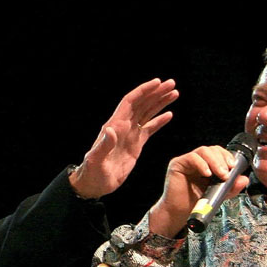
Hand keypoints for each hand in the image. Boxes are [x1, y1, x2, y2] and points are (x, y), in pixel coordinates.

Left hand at [68, 78, 177, 198]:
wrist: (94, 184)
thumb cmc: (92, 173)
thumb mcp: (95, 160)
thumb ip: (104, 145)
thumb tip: (110, 129)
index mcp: (114, 126)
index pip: (130, 102)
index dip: (143, 91)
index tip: (157, 82)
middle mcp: (123, 127)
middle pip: (141, 104)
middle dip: (156, 93)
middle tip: (171, 83)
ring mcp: (130, 135)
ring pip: (147, 113)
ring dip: (160, 103)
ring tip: (174, 93)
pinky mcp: (136, 145)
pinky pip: (149, 129)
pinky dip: (159, 121)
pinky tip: (169, 114)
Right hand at [148, 144, 249, 237]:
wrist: (180, 214)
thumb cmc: (195, 203)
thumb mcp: (218, 194)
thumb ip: (231, 187)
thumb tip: (244, 179)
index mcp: (207, 165)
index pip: (219, 153)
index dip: (227, 156)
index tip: (234, 167)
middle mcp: (197, 161)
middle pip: (212, 150)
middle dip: (222, 160)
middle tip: (227, 173)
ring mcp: (187, 161)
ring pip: (203, 151)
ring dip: (215, 161)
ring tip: (220, 174)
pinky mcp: (177, 164)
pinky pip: (191, 158)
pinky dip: (201, 164)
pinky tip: (207, 173)